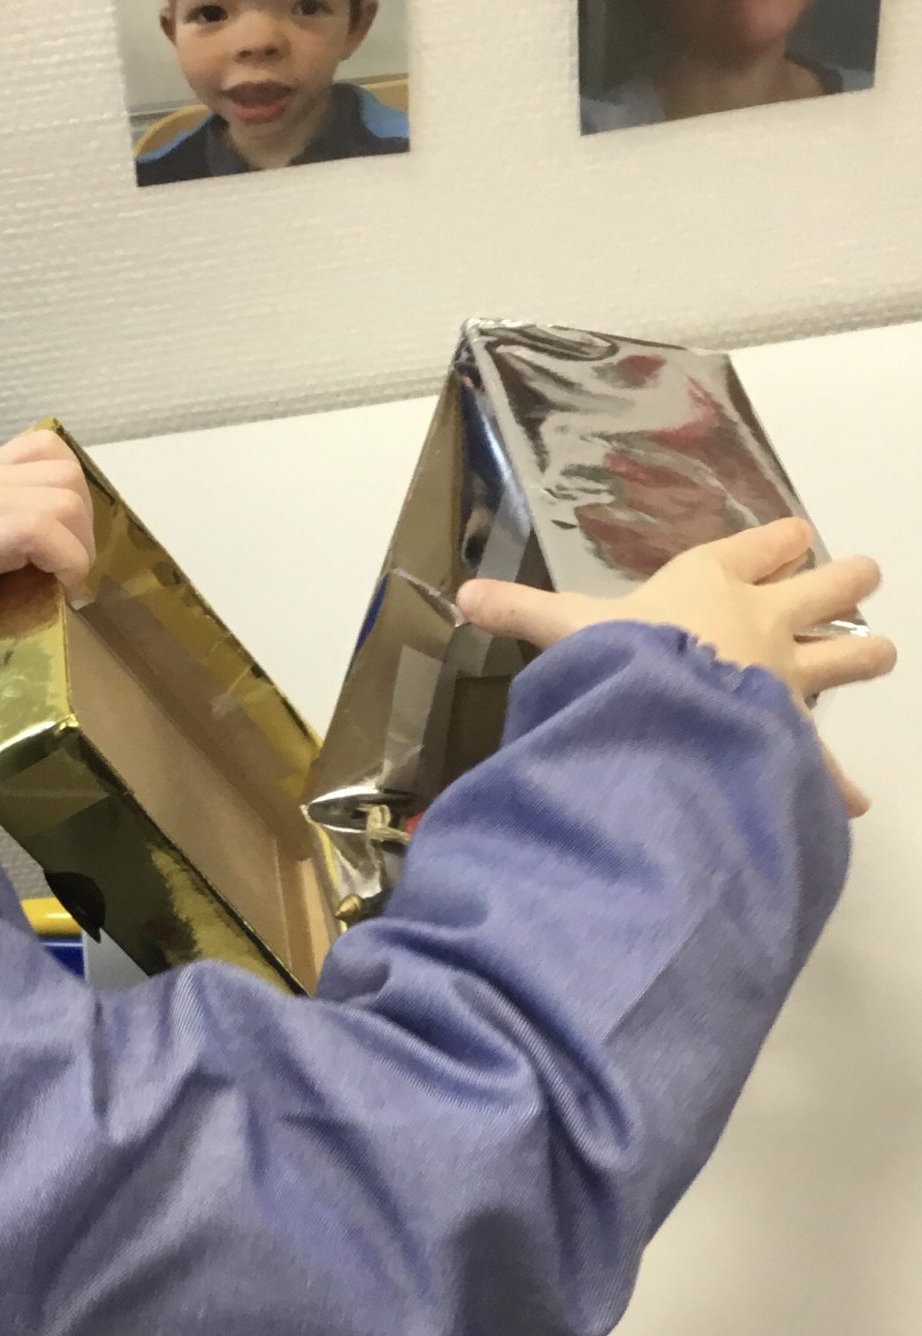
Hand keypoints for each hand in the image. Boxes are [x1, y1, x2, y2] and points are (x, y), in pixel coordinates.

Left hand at [0, 427, 95, 695]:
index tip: (65, 596)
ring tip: (62, 551)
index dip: (70, 560)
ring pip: (61, 471)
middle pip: (60, 499)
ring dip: (79, 512)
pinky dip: (65, 472)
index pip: (36, 528)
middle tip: (62, 584)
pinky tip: (56, 508)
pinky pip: (45, 445)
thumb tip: (17, 719)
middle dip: (80, 545)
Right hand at [458, 519, 894, 817]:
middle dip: (847, 581)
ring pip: (853, 654)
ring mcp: (789, 679)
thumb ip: (520, 611)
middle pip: (831, 587)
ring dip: (864, 653)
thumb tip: (462, 595)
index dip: (780, 541)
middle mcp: (764, 622)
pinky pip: (825, 761)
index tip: (796, 536)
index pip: (762, 546)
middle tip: (858, 580)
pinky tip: (850, 799)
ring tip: (872, 653)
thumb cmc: (622, 657)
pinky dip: (835, 780)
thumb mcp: (564, 630)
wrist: (667, 717)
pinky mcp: (793, 736)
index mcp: (712, 583)